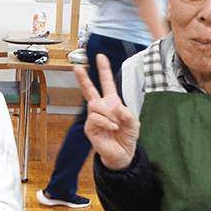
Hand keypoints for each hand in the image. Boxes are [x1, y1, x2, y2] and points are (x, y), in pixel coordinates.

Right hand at [75, 54, 139, 170]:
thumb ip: (126, 113)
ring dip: (109, 115)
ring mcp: (94, 117)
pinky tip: (112, 128)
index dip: (104, 70)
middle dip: (83, 78)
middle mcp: (101, 108)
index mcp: (112, 103)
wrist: (122, 154)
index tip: (100, 57)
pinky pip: (96, 118)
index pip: (107, 83)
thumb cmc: (127, 136)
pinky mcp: (90, 127)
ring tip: (116, 124)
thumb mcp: (133, 123)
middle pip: (90, 90)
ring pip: (96, 106)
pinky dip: (107, 123)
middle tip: (77, 67)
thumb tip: (114, 107)